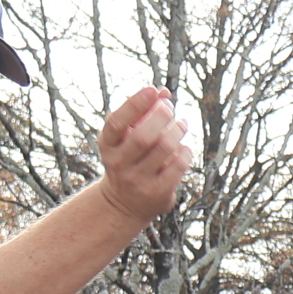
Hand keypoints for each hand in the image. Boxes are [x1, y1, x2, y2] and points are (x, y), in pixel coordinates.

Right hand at [95, 86, 191, 228]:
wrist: (124, 203)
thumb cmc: (129, 159)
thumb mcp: (127, 136)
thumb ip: (143, 113)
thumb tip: (163, 92)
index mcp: (107, 145)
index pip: (117, 122)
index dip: (135, 104)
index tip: (152, 90)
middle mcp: (119, 163)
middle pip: (143, 136)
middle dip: (161, 116)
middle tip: (169, 107)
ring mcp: (137, 180)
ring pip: (164, 148)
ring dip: (177, 130)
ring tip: (181, 124)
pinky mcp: (157, 192)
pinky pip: (178, 165)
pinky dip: (185, 151)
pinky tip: (184, 147)